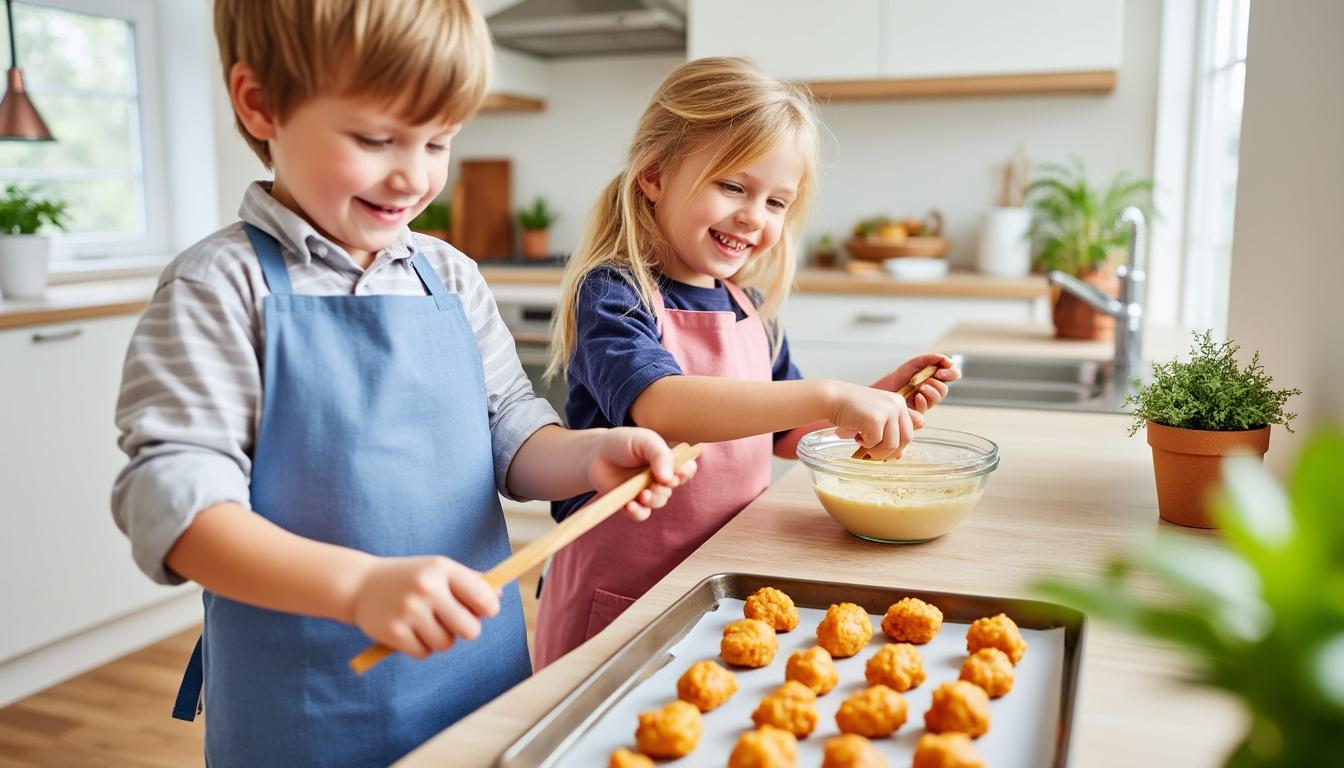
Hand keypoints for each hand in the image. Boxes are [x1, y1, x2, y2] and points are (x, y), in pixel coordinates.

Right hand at [350, 556, 498, 658]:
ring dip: (441, 639)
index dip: (489, 609)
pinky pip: (424, 653)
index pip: (483, 597)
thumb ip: (470, 581)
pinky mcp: (394, 632)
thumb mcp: (438, 570)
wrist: (360, 584)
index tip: (484, 611)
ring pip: (446, 644)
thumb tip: (499, 596)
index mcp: (442, 568)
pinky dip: (421, 647)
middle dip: (467, 630)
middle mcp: (426, 588)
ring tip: (427, 623)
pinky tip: (411, 631)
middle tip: (455, 623)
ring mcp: (409, 611)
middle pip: (469, 628)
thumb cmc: (410, 577)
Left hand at [588, 427, 696, 520]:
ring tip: (642, 494)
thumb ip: (660, 454)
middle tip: (655, 481)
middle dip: (666, 486)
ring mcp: (647, 491)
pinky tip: (630, 505)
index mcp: (668, 460)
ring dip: (653, 499)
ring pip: (659, 501)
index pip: (687, 469)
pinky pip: (642, 514)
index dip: (686, 472)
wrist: (595, 454)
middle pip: (674, 488)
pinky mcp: (632, 503)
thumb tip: (669, 478)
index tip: (679, 471)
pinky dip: (638, 512)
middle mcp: (660, 477)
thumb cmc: (622, 443)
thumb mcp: (643, 440)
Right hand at [823, 380, 916, 459]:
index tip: (888, 446)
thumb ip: (893, 425)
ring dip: (877, 451)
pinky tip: (857, 436)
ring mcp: (887, 411)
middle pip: (906, 439)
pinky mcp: (875, 418)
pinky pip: (875, 442)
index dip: (902, 442)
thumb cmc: (853, 408)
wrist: (832, 398)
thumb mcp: (878, 413)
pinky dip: (865, 444)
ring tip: (865, 445)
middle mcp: (897, 404)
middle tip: (875, 451)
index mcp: (899, 402)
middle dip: (890, 451)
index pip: (915, 428)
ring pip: (892, 445)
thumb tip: (904, 449)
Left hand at [890, 353, 959, 412]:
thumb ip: (932, 359)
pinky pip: (927, 409)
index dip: (951, 373)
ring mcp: (925, 402)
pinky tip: (916, 397)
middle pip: (944, 389)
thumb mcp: (916, 363)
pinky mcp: (917, 413)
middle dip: (937, 383)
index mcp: (934, 378)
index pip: (952, 375)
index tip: (941, 371)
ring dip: (930, 391)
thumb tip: (949, 361)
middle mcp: (932, 391)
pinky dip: (922, 402)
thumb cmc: (900, 377)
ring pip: (937, 399)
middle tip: (927, 380)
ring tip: (920, 387)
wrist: (883, 389)